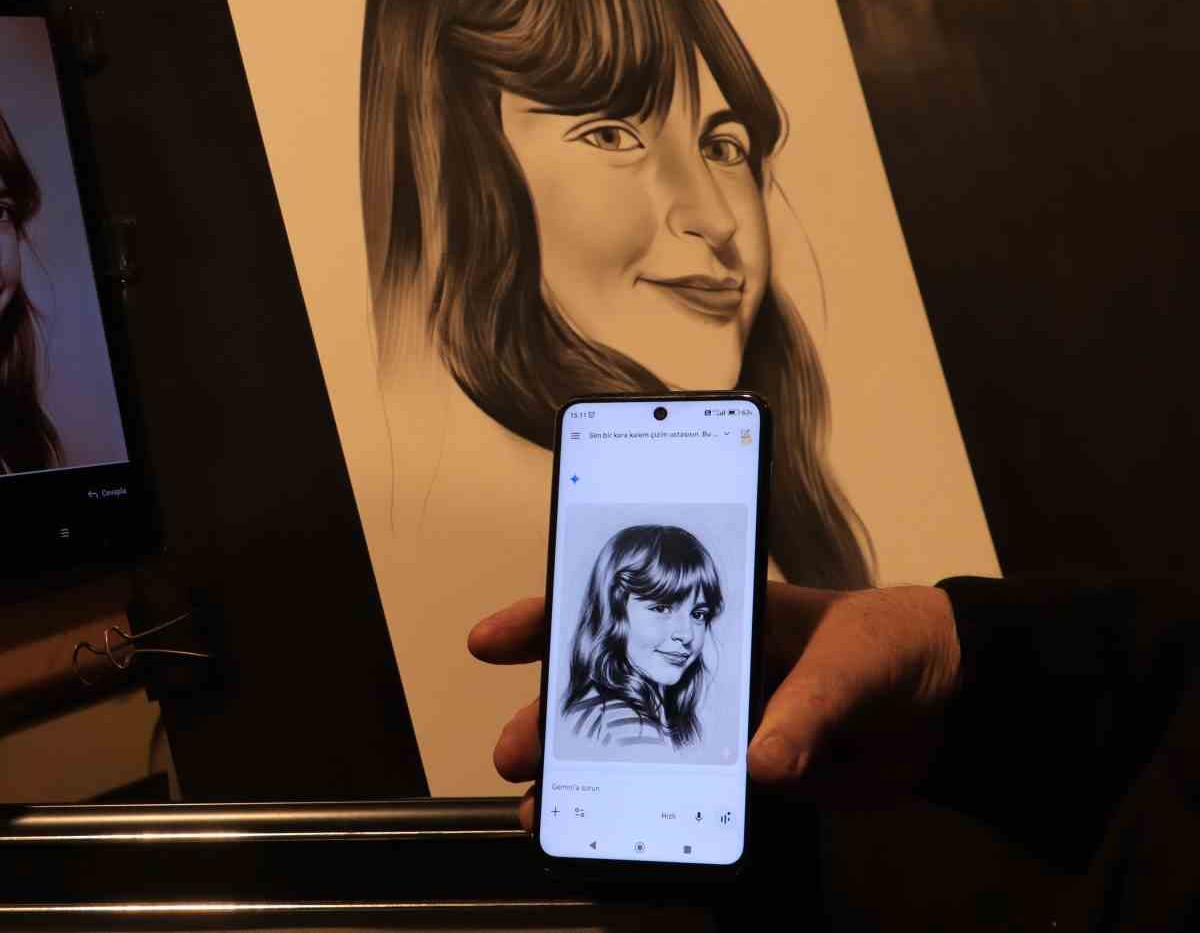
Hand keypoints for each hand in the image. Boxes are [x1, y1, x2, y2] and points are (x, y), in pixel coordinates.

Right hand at [468, 584, 962, 830]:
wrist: (954, 703)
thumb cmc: (891, 645)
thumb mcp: (849, 661)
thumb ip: (806, 710)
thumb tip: (761, 769)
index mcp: (712, 617)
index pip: (616, 607)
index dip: (547, 620)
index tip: (491, 640)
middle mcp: (701, 671)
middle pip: (608, 692)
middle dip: (551, 721)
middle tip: (516, 758)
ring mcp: (719, 729)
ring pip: (635, 752)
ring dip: (585, 780)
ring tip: (542, 814)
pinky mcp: (747, 782)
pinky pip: (685, 802)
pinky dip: (645, 822)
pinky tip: (613, 840)